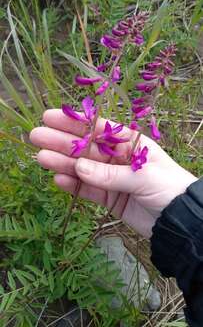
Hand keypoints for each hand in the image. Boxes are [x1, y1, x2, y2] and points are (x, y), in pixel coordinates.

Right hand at [30, 110, 196, 237]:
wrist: (180, 221)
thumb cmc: (170, 188)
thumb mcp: (142, 177)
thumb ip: (110, 174)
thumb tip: (79, 167)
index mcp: (131, 144)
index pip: (98, 129)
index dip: (74, 122)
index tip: (51, 117)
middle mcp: (119, 158)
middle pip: (86, 148)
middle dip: (62, 141)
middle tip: (36, 136)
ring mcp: (112, 178)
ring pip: (83, 168)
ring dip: (63, 163)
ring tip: (41, 158)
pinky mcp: (109, 198)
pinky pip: (88, 190)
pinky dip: (73, 185)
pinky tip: (57, 179)